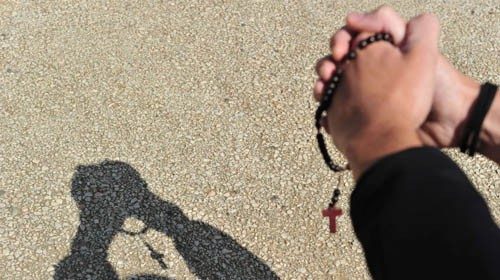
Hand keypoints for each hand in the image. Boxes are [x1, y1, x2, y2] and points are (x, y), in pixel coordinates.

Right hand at [316, 5, 479, 148]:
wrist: (437, 131)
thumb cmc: (435, 91)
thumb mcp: (426, 53)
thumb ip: (410, 28)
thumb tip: (375, 20)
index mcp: (387, 51)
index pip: (357, 34)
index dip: (347, 35)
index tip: (343, 47)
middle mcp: (373, 69)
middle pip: (341, 55)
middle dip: (331, 57)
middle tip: (333, 67)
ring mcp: (362, 92)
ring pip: (333, 78)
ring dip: (324, 78)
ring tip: (324, 87)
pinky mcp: (356, 113)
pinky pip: (332, 103)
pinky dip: (324, 102)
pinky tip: (325, 105)